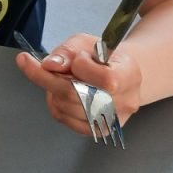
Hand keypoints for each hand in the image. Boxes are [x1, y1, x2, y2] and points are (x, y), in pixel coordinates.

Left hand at [15, 32, 143, 135]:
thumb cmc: (101, 56)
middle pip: (78, 96)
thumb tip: (50, 65)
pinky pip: (63, 118)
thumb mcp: (85, 42)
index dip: (82, 66)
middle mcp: (125, 102)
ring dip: (52, 90)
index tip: (78, 57)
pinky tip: (59, 91)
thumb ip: (67, 51)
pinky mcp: (96, 130)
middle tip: (42, 65)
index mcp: (130, 76)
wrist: (116, 73)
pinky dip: (54, 102)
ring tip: (59, 77)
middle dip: (52, 78)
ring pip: (66, 108)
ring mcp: (111, 120)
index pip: (106, 79)